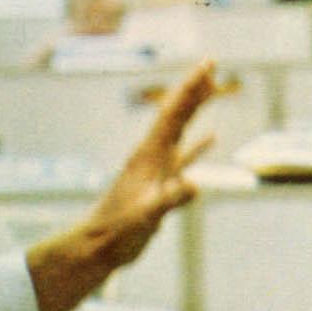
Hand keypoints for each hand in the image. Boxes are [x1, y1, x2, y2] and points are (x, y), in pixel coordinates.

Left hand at [85, 58, 220, 264]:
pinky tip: (212, 137)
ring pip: (181, 130)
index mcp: (149, 154)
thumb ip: (170, 199)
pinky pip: (185, 157)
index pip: (173, 112)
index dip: (190, 87)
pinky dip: (199, 145)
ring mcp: (156, 169)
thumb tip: (195, 186)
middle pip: (176, 113)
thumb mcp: (147, 215)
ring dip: (196, 110)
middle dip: (194, 88)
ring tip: (212, 90)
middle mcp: (152, 155)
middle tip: (211, 64)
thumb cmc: (118, 231)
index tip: (207, 65)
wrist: (99, 246)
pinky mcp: (161, 185)